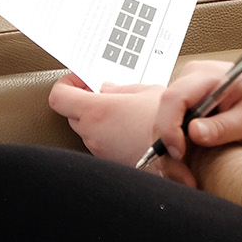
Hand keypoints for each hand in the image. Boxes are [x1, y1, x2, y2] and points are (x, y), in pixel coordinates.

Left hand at [47, 72, 163, 165]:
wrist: (182, 159)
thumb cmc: (168, 124)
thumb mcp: (149, 93)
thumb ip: (122, 89)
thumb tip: (107, 89)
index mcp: (97, 111)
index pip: (59, 97)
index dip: (67, 84)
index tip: (81, 79)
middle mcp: (93, 133)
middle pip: (72, 113)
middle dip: (84, 99)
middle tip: (102, 91)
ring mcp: (100, 151)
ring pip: (86, 129)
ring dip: (97, 118)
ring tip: (122, 109)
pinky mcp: (110, 162)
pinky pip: (100, 143)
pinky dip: (108, 133)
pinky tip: (129, 127)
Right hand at [148, 58, 241, 167]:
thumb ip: (223, 126)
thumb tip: (193, 134)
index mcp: (206, 75)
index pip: (173, 99)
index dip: (170, 129)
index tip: (180, 155)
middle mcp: (190, 79)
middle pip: (163, 113)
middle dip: (168, 148)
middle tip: (184, 177)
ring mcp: (188, 90)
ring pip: (165, 122)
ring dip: (171, 152)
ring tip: (187, 177)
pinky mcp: (188, 103)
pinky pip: (174, 125)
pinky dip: (177, 147)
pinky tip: (189, 165)